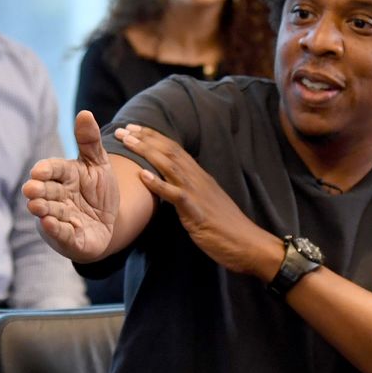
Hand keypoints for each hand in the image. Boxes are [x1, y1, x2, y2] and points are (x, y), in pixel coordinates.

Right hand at [23, 110, 119, 261]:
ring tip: (36, 206)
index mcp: (64, 177)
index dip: (46, 171)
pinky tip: (48, 223)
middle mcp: (58, 197)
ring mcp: (61, 218)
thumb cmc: (98, 192)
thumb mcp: (98, 164)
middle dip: (39, 191)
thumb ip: (89, 141)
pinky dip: (55, 229)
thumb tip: (84, 113)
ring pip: (50, 212)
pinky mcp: (69, 238)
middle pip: (47, 192)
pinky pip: (62, 234)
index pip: (53, 170)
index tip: (39, 171)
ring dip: (43, 209)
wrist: (109, 223)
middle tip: (31, 189)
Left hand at [115, 123, 280, 278]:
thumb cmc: (226, 228)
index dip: (153, 137)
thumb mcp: (204, 203)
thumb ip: (189, 191)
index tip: (134, 129)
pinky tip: (142, 175)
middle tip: (123, 128)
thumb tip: (171, 185)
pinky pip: (175, 195)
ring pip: (170, 166)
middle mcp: (198, 179)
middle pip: (169, 151)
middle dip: (145, 138)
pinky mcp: (196, 212)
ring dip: (147, 152)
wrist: (248, 244)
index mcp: (199, 176)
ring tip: (127, 142)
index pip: (174, 149)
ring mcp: (197, 194)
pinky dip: (158, 184)